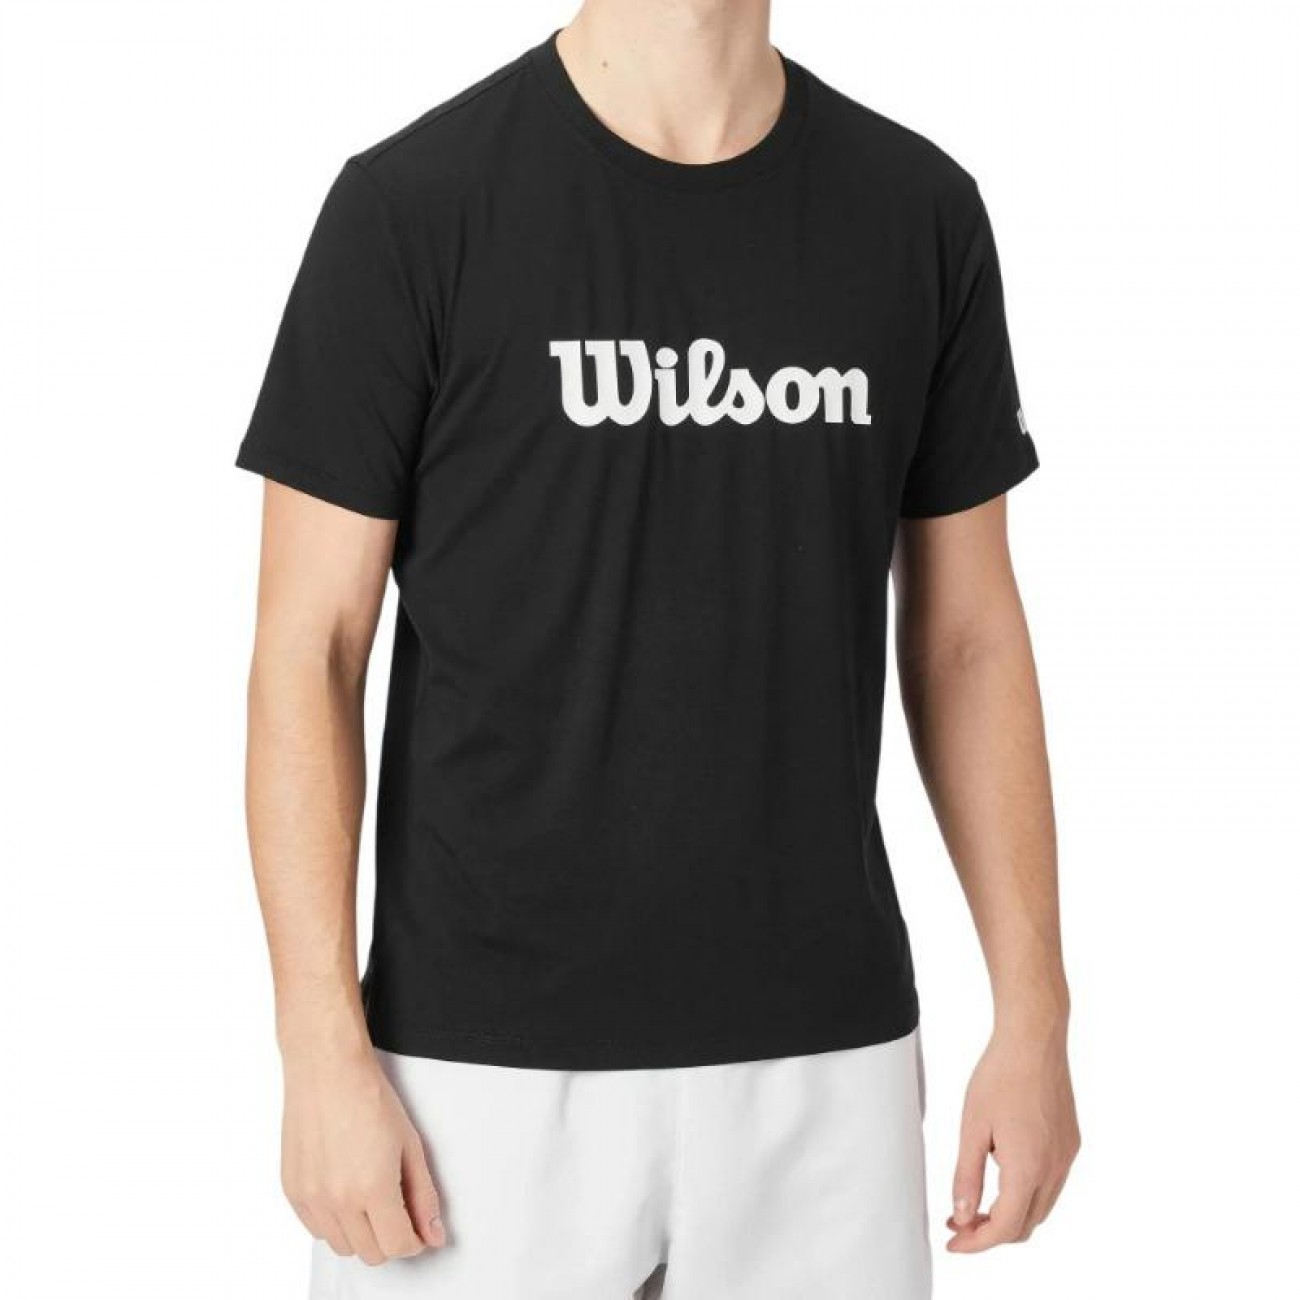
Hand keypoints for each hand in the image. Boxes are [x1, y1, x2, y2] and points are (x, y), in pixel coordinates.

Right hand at [280, 1045, 445, 1264]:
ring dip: (362, 1234)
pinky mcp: (293, 1191)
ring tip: (372, 1198)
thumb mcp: (410, 1145)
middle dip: (391, 1238)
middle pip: (371, 1253)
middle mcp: (338, 1200)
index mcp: (372, 1188)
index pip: (397, 1246)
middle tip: (399, 1211)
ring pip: (342, 1246)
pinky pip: (317, 1230)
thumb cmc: (369, 1097)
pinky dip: (335, 1223)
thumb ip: (424, 1196)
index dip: (414, 1241)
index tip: (418, 1229)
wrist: (327, 1069)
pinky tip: (347, 1193)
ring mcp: (311, 1198)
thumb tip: (433, 1234)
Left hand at [946, 1022, 1079, 1251]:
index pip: (1004, 1228)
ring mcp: (1067, 1157)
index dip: (976, 1243)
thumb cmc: (999, 1077)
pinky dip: (1025, 1192)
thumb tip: (961, 1215)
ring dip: (1009, 1213)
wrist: (1034, 1040)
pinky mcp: (1071, 1143)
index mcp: (1028, 1170)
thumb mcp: (972, 1128)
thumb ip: (966, 1175)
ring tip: (974, 1201)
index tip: (952, 1243)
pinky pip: (1050, 1183)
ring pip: (1040, 1207)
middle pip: (1025, 1225)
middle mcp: (1055, 1170)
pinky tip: (1001, 1171)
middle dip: (990, 1231)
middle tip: (957, 1222)